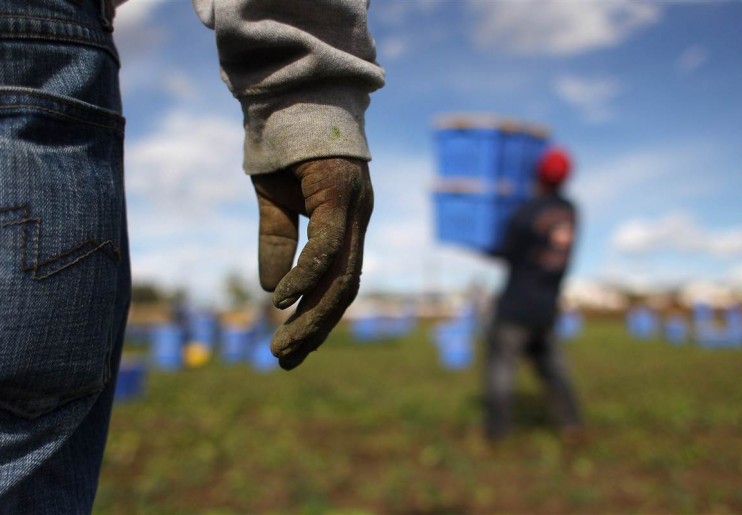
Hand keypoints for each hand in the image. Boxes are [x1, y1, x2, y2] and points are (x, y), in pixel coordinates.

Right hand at [252, 158, 372, 369]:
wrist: (290, 94)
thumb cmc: (285, 147)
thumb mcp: (275, 203)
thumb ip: (276, 243)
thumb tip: (270, 291)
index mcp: (346, 223)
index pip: (340, 281)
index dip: (318, 317)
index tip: (293, 347)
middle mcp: (357, 219)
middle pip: (346, 288)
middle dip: (317, 329)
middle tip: (286, 361)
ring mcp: (353, 207)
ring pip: (342, 275)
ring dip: (313, 316)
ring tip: (283, 347)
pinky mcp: (339, 191)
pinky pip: (326, 244)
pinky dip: (306, 276)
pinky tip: (282, 300)